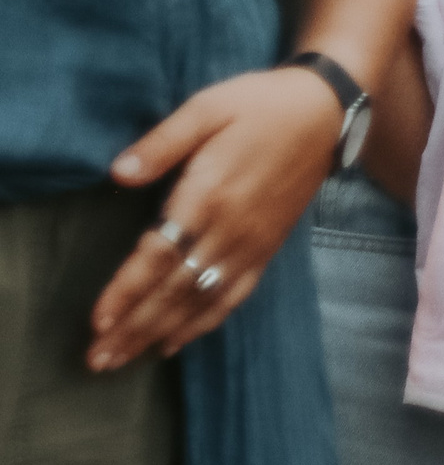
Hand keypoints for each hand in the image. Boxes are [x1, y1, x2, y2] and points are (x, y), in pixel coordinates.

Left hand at [90, 65, 345, 369]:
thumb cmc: (259, 105)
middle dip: (134, 326)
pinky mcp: (268, 248)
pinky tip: (176, 341)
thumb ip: (163, 141)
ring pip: (201, 300)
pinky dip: (204, 323)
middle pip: (175, 289)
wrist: (326, 112)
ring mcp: (252, 243)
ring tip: (124, 359)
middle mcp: (231, 229)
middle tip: (98, 360)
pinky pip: (233, 295)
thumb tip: (118, 173)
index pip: (159, 254)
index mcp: (210, 194)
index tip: (97, 321)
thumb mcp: (208, 106)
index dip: (127, 291)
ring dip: (160, 332)